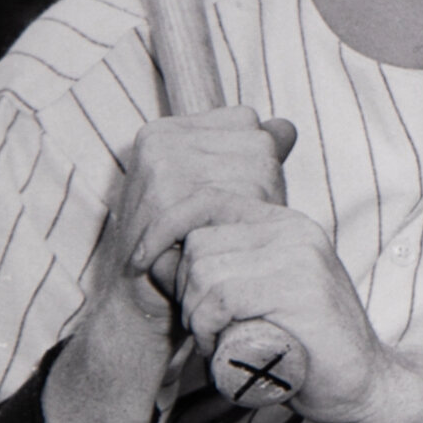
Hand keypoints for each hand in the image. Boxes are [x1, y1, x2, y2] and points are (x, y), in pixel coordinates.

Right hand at [83, 107, 298, 332]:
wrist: (136, 299)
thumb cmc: (185, 248)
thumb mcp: (221, 193)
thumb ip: (251, 157)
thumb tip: (286, 127)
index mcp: (171, 130)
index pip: (248, 123)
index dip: (257, 166)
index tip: (232, 202)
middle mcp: (163, 138)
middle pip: (259, 150)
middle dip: (260, 194)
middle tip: (225, 229)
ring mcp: (162, 164)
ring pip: (256, 180)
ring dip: (251, 218)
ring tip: (219, 240)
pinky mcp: (167, 198)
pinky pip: (240, 207)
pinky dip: (238, 234)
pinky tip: (215, 250)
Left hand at [177, 206, 389, 422]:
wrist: (365, 385)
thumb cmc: (305, 348)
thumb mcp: (259, 297)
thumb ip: (223, 270)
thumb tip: (158, 256)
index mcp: (285, 223)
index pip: (206, 200)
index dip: (164, 227)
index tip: (141, 261)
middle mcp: (294, 230)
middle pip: (198, 241)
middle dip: (184, 290)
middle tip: (205, 327)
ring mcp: (300, 257)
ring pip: (205, 271)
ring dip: (196, 315)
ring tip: (218, 341)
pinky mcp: (300, 291)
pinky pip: (222, 297)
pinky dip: (208, 327)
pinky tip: (222, 347)